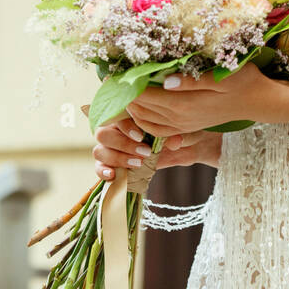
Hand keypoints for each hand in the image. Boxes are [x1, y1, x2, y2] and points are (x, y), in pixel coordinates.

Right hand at [91, 116, 222, 178]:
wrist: (188, 144)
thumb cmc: (182, 128)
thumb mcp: (183, 129)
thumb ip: (177, 133)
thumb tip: (175, 141)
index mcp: (129, 112)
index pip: (115, 116)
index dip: (125, 127)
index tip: (141, 136)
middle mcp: (117, 127)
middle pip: (102, 134)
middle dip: (123, 145)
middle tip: (145, 153)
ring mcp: (113, 146)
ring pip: (100, 151)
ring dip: (117, 158)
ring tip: (139, 163)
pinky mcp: (114, 163)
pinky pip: (100, 167)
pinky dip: (103, 171)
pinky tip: (113, 176)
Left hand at [125, 62, 274, 137]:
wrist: (258, 102)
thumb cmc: (243, 82)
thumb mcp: (222, 76)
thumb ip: (193, 80)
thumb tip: (166, 80)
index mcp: (185, 104)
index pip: (146, 96)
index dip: (127, 86)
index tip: (111, 75)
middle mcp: (181, 118)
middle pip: (142, 110)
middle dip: (124, 98)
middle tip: (108, 83)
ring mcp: (184, 125)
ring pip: (147, 122)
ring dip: (131, 111)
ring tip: (120, 95)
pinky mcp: (188, 126)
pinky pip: (158, 130)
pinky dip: (143, 122)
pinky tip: (139, 112)